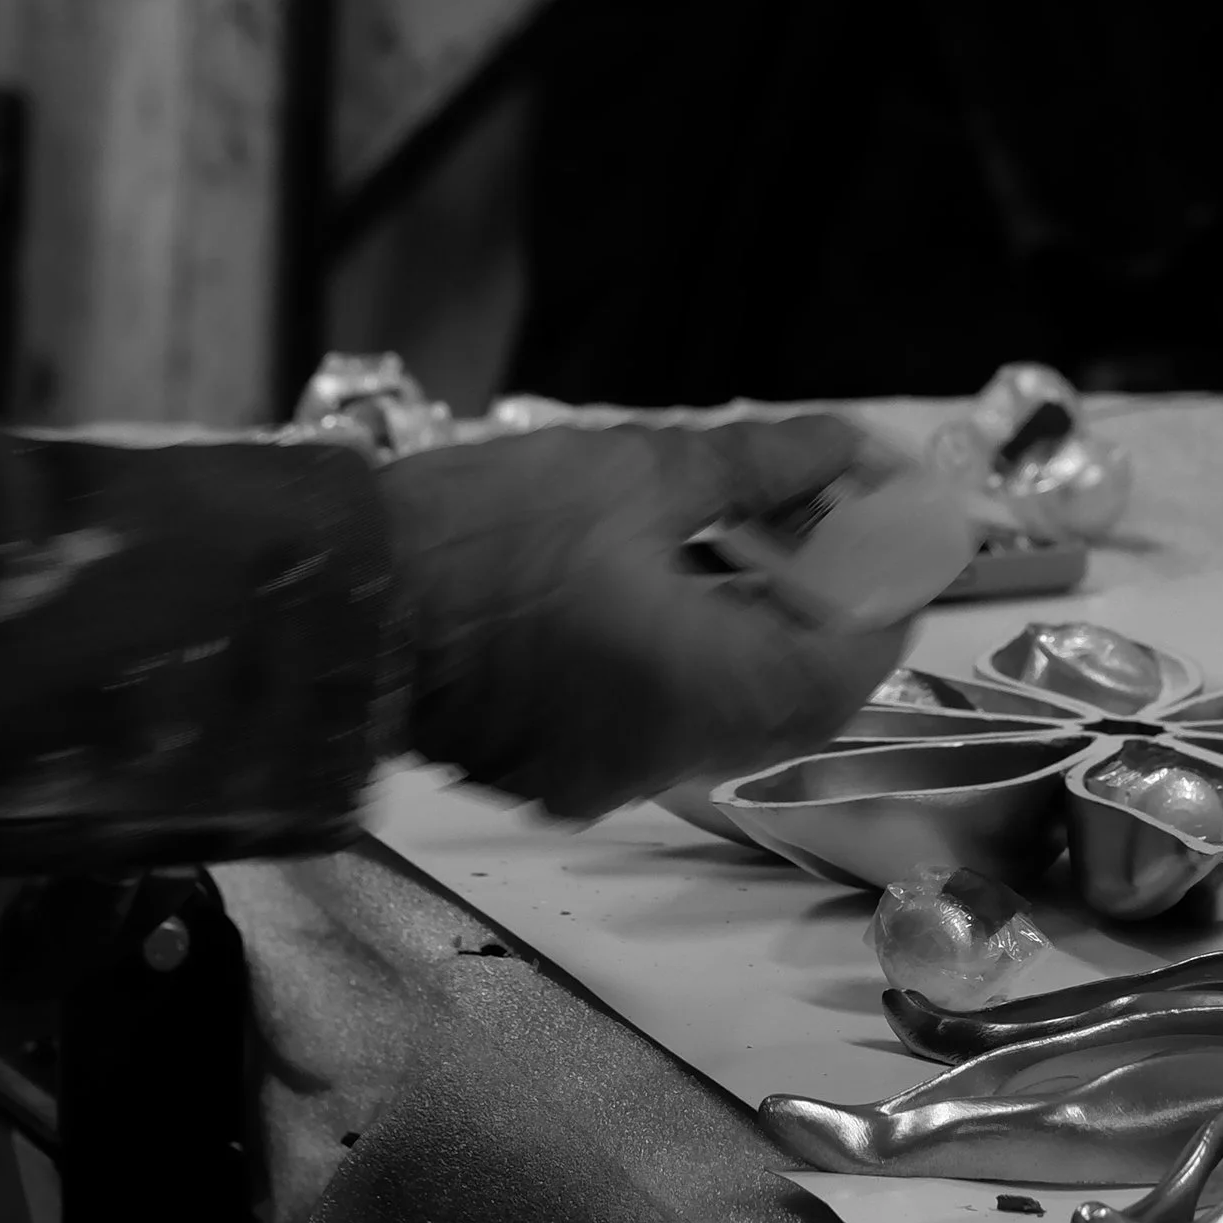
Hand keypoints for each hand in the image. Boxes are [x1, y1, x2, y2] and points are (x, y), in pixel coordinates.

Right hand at [376, 408, 944, 820]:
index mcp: (711, 688)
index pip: (860, 659)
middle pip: (799, 697)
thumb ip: (756, 466)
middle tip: (811, 521)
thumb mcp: (633, 471)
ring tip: (734, 541)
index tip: (880, 517)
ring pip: (729, 716)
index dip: (886, 585)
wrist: (336, 607)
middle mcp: (677, 755)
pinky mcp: (559, 776)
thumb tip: (842, 445)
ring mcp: (613, 778)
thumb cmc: (483, 532)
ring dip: (753, 638)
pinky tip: (658, 588)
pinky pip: (661, 728)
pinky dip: (686, 667)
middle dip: (820, 609)